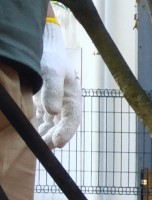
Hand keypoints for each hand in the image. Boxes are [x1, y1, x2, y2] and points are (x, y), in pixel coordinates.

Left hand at [34, 18, 80, 148]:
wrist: (45, 50)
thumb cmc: (51, 59)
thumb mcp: (52, 72)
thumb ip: (53, 91)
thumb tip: (52, 112)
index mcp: (73, 100)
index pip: (72, 120)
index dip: (66, 132)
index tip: (59, 143)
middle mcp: (66, 107)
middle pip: (62, 128)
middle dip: (53, 139)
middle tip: (43, 148)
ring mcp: (56, 108)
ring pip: (52, 127)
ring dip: (45, 137)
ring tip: (36, 147)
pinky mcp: (45, 107)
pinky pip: (43, 123)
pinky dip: (38, 130)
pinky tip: (30, 136)